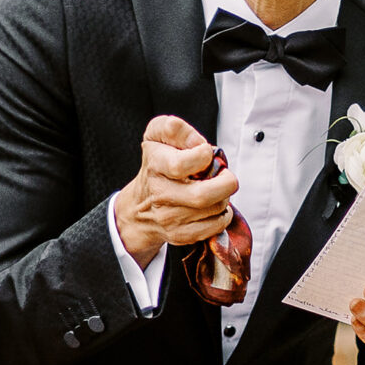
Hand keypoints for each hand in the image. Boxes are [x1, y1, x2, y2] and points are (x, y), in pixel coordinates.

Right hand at [114, 115, 239, 266]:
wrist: (139, 207)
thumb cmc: (156, 164)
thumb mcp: (157, 135)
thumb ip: (174, 128)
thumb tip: (196, 142)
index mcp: (155, 165)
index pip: (181, 165)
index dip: (203, 156)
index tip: (206, 153)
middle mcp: (160, 194)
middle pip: (202, 196)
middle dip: (225, 183)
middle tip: (224, 175)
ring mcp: (169, 218)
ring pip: (213, 210)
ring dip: (224, 197)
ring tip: (217, 188)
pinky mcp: (179, 235)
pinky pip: (213, 228)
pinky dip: (222, 216)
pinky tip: (215, 205)